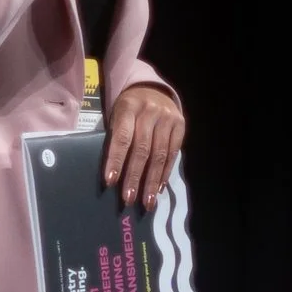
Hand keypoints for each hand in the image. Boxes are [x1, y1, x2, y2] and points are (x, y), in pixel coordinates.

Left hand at [105, 83, 185, 210]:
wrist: (152, 89)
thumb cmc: (128, 110)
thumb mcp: (117, 116)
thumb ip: (117, 139)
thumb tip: (114, 176)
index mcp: (129, 108)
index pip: (122, 138)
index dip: (116, 160)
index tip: (111, 182)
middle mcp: (150, 111)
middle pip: (142, 149)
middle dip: (135, 177)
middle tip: (129, 199)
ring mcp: (168, 118)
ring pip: (160, 154)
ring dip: (152, 181)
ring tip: (147, 201)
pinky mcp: (181, 125)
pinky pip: (173, 153)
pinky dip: (165, 173)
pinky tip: (158, 188)